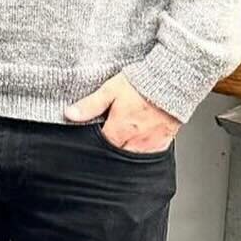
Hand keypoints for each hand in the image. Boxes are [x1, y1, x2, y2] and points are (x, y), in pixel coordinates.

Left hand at [65, 74, 179, 152]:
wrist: (171, 81)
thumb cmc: (141, 84)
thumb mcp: (109, 91)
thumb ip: (90, 106)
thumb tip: (69, 115)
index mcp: (121, 130)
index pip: (101, 147)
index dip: (93, 143)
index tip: (90, 138)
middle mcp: (136, 141)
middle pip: (116, 155)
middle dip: (108, 150)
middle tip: (105, 139)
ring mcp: (151, 144)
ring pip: (132, 159)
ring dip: (123, 152)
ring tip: (120, 141)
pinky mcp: (163, 143)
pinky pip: (149, 156)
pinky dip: (140, 152)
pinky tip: (135, 144)